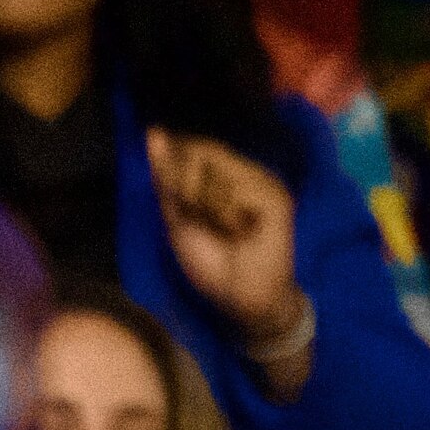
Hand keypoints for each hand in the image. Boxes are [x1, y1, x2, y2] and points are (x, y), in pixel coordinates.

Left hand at [147, 131, 303, 356]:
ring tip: (222, 229)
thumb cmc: (212, 262)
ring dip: (207, 201)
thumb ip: (166, 176)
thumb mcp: (178, 216)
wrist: (242, 297)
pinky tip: (237, 231)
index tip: (178, 201)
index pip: (196, 147)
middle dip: (187, 186)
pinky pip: (238, 188)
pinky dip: (227, 211)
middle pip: (205, 151)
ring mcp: (266, 184)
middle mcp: (250, 173)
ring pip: (220, 168)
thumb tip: (153, 132)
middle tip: (197, 218)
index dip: (176, 166)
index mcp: (228, 175)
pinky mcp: (277, 199)